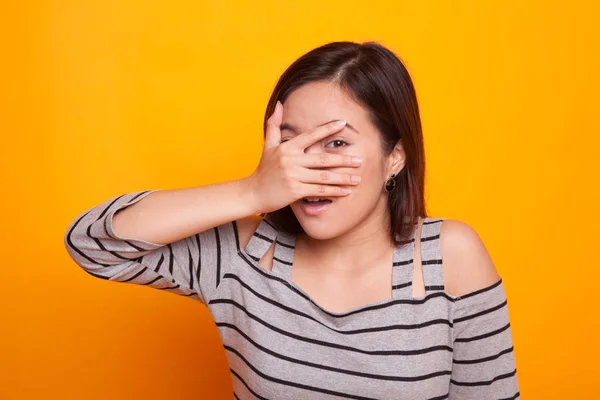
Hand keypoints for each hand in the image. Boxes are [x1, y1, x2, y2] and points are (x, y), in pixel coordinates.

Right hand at [245, 101, 362, 213]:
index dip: (327, 129)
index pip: (311, 136)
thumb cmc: (263, 170)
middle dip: (343, 160)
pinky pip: (319, 191)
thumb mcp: (268, 146)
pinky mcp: (295, 191)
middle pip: (323, 159)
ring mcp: (294, 176)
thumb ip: (275, 124)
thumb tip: (279, 103)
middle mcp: (291, 160)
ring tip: (357, 178)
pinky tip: (346, 192)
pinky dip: (334, 191)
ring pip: (324, 176)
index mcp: (288, 148)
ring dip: (342, 178)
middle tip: (359, 160)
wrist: (253, 193)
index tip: (343, 124)